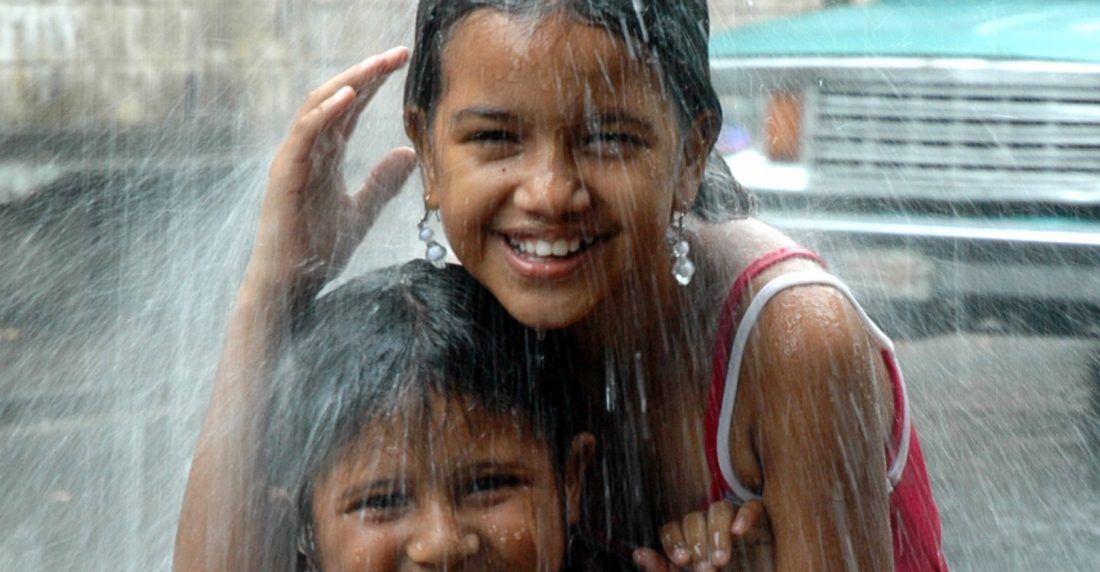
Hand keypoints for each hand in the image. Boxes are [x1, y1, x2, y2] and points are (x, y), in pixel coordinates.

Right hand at [249, 46, 417, 296]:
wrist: (291, 286)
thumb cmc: (317, 252)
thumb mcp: (361, 212)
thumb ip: (381, 184)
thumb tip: (407, 154)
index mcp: (325, 155)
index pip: (351, 108)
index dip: (376, 82)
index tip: (404, 62)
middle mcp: (308, 150)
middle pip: (337, 97)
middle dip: (368, 72)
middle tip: (399, 53)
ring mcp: (294, 160)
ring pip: (319, 106)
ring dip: (350, 82)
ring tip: (378, 65)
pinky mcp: (285, 174)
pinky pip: (304, 133)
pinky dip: (326, 112)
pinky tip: (349, 96)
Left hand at [633, 500, 771, 571]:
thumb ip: (663, 571)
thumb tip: (638, 554)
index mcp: (692, 547)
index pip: (673, 528)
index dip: (674, 540)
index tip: (683, 560)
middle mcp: (711, 533)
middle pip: (694, 517)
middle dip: (697, 542)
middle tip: (706, 568)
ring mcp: (737, 528)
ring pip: (719, 509)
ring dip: (717, 533)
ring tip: (721, 560)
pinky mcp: (763, 528)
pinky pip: (753, 507)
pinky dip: (745, 516)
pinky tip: (740, 533)